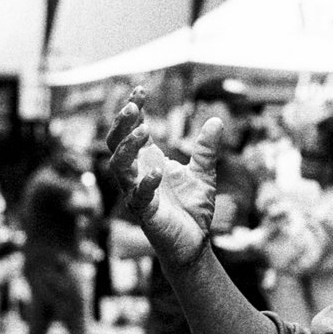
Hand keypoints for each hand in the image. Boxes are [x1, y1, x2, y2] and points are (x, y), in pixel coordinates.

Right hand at [105, 87, 221, 267]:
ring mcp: (137, 193)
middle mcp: (137, 175)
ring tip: (144, 131)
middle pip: (115, 144)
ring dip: (128, 148)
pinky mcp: (146, 214)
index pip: (132, 131)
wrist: (195, 243)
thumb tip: (217, 120)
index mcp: (148, 162)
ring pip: (119, 167)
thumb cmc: (192, 209)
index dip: (133, 110)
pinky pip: (138, 197)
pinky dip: (145, 184)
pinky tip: (158, 172)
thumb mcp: (204, 174)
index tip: (140, 89)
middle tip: (133, 106)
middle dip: (121, 124)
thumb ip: (206, 149)